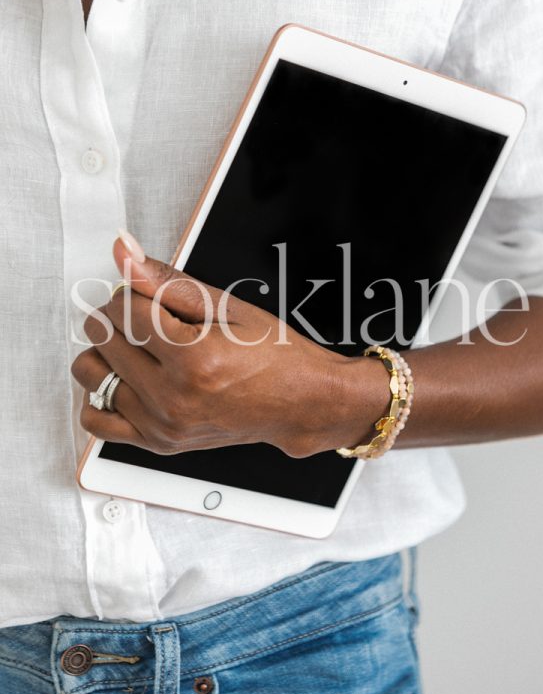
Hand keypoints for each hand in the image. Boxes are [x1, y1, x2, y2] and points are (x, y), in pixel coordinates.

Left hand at [71, 235, 388, 457]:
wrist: (299, 403)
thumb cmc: (275, 356)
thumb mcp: (226, 307)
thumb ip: (168, 281)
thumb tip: (124, 252)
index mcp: (194, 358)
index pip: (124, 309)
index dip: (133, 292)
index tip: (148, 295)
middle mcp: (174, 397)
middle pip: (103, 338)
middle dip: (118, 317)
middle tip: (148, 317)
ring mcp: (164, 424)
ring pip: (92, 374)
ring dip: (105, 352)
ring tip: (136, 346)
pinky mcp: (159, 442)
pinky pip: (96, 420)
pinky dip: (99, 394)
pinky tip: (123, 378)